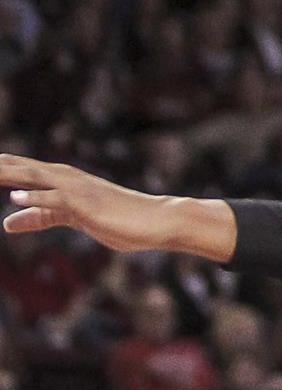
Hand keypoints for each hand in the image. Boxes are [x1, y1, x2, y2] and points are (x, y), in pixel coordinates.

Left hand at [0, 154, 226, 258]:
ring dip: (10, 174)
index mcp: (62, 182)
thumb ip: (41, 217)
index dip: (0, 168)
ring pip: (36, 178)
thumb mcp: (73, 219)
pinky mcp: (87, 205)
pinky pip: (58, 201)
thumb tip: (6, 223)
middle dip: (0, 167)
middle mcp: (68, 180)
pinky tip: (15, 198)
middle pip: (23, 169)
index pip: (22, 171)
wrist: (158, 221)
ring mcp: (78, 191)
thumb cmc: (119, 220)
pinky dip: (36, 198)